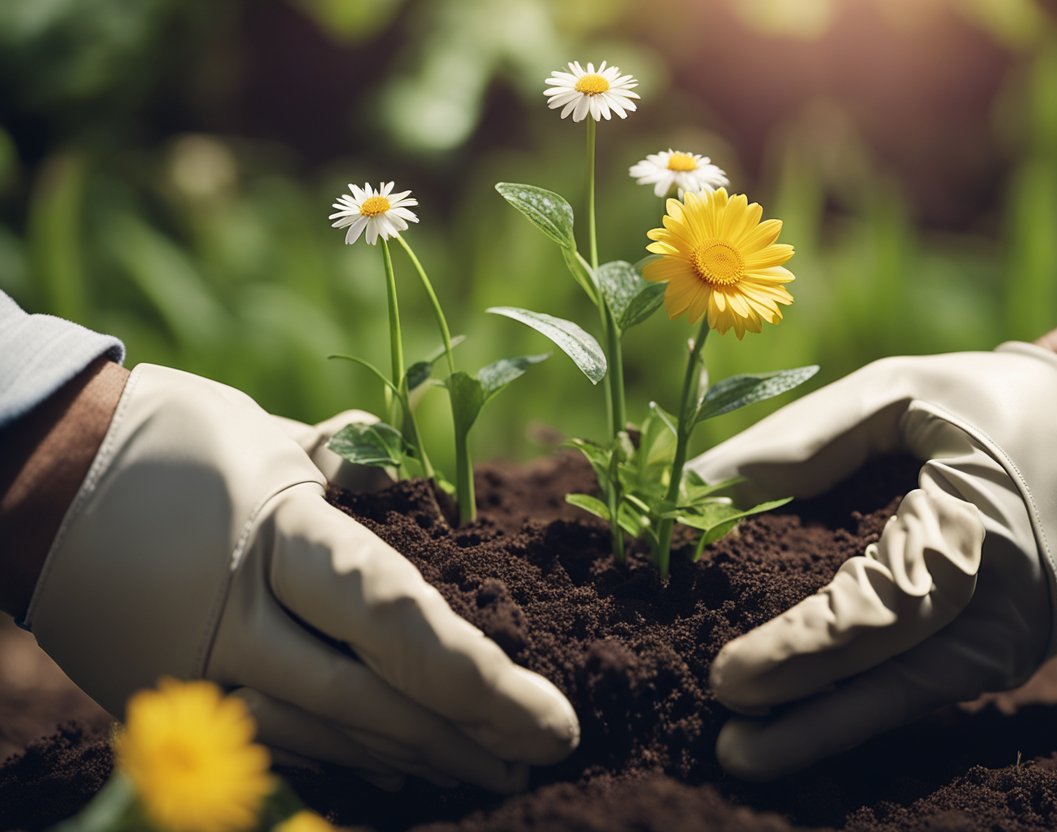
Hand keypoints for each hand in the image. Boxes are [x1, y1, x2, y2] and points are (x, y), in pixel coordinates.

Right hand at [23, 364, 578, 791]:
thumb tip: (420, 484)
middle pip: (373, 698)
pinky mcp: (173, 696)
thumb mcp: (270, 431)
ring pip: (329, 732)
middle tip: (541, 753)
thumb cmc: (170, 437)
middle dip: (466, 735)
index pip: (394, 621)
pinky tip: (403, 766)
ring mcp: (197, 670)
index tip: (549, 715)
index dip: (478, 678)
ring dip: (417, 755)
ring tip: (490, 767)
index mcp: (274, 536)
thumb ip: (356, 465)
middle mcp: (235, 619)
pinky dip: (349, 753)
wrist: (34, 478)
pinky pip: (278, 738)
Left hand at [689, 322, 1056, 780]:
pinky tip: (798, 730)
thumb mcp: (901, 392)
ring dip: (824, 726)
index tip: (728, 675)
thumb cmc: (995, 405)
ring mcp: (1011, 638)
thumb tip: (698, 488)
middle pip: (893, 669)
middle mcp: (1005, 602)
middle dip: (801, 697)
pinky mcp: (1002, 650)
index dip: (802, 648)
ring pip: (908, 697)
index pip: (881, 608)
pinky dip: (862, 711)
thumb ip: (806, 441)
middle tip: (717, 711)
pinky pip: (925, 689)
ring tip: (742, 751)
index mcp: (980, 525)